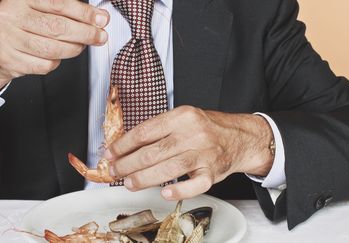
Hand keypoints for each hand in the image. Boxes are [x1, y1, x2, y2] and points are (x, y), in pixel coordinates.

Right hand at [0, 0, 109, 92]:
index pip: (58, 3)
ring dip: (74, 49)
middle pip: (57, 27)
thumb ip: (66, 10)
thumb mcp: (40, 9)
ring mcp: (8, 38)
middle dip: (85, 33)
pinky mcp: (9, 58)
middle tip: (100, 36)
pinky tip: (56, 56)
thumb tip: (98, 18)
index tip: (102, 19)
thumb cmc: (25, 26)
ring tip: (80, 46)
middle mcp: (11, 15)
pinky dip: (56, 62)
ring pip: (52, 48)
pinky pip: (44, 65)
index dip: (84, 13)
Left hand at [104, 106, 273, 199]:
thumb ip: (157, 130)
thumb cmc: (205, 128)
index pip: (145, 131)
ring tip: (129, 183)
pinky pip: (195, 184)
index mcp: (181, 116)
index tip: (110, 154)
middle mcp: (193, 133)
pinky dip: (179, 190)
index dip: (123, 145)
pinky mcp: (213, 172)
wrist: (239, 137)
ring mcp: (204, 153)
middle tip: (114, 172)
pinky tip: (164, 194)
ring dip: (144, 178)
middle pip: (153, 152)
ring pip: (169, 168)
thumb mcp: (182, 119)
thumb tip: (125, 147)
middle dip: (128, 164)